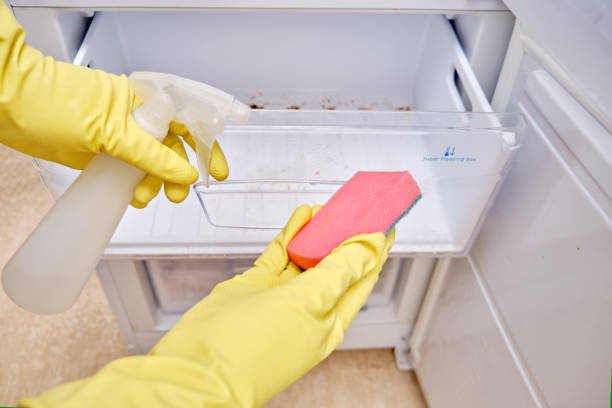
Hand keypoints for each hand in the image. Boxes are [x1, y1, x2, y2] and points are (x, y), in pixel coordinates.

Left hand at [0, 4, 225, 207]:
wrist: (8, 104)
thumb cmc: (53, 101)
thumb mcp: (110, 131)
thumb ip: (150, 154)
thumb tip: (185, 173)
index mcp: (145, 101)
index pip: (189, 120)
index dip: (207, 145)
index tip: (217, 171)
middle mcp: (137, 118)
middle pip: (174, 147)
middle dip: (181, 172)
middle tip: (180, 194)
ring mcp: (120, 136)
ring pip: (152, 164)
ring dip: (156, 184)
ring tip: (145, 199)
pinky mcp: (103, 153)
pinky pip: (130, 173)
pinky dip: (135, 187)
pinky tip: (134, 198)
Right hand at [147, 204, 395, 405]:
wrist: (197, 367)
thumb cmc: (254, 351)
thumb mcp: (308, 304)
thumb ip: (339, 272)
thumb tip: (370, 247)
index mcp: (330, 319)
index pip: (362, 277)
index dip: (375, 248)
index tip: (385, 221)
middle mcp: (309, 308)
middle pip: (336, 263)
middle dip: (347, 235)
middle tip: (356, 207)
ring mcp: (282, 297)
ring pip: (307, 256)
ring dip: (320, 231)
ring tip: (331, 207)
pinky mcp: (256, 288)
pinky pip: (280, 255)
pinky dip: (291, 234)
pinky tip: (302, 216)